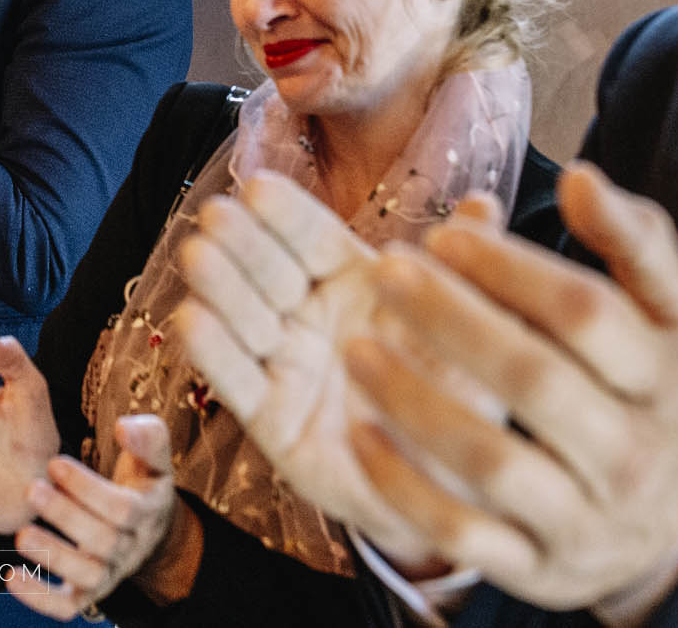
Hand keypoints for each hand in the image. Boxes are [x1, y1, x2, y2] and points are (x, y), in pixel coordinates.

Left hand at [5, 416, 185, 619]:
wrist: (150, 531)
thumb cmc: (141, 484)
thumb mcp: (153, 459)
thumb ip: (147, 437)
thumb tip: (124, 427)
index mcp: (146, 513)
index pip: (122, 509)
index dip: (88, 488)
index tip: (55, 462)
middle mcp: (129, 548)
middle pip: (103, 541)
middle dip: (66, 516)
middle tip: (32, 490)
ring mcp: (108, 574)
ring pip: (87, 576)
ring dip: (54, 557)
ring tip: (22, 536)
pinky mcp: (87, 594)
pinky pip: (67, 607)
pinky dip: (40, 599)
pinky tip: (12, 578)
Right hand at [173, 169, 444, 566]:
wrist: (450, 489)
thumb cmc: (463, 397)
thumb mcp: (474, 332)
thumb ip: (465, 269)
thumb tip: (486, 203)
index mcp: (355, 282)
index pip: (315, 238)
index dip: (288, 215)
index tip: (260, 188)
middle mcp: (312, 315)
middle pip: (271, 271)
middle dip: (243, 242)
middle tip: (217, 216)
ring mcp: (285, 363)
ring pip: (245, 317)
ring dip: (219, 285)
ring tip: (198, 257)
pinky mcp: (267, 416)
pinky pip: (237, 382)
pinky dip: (213, 351)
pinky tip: (192, 319)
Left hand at [343, 161, 677, 612]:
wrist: (666, 525)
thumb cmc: (645, 388)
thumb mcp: (665, 313)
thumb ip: (633, 240)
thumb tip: (586, 177)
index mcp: (662, 375)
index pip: (585, 313)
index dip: (509, 268)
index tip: (444, 231)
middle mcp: (629, 450)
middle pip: (534, 379)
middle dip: (451, 320)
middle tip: (385, 269)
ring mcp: (584, 516)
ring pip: (491, 460)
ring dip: (414, 400)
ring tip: (354, 347)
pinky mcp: (536, 566)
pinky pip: (462, 531)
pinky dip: (404, 483)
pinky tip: (359, 431)